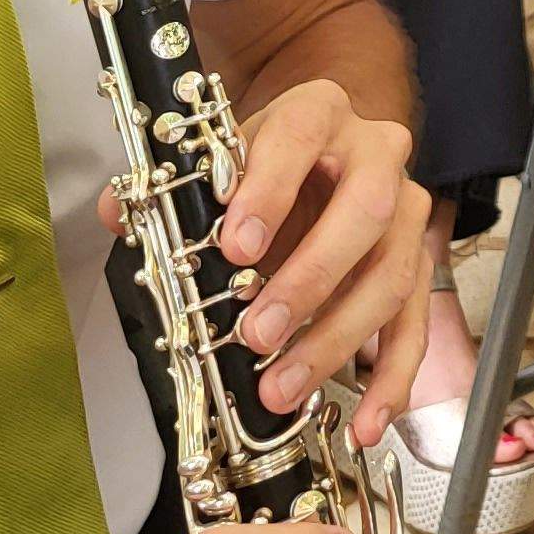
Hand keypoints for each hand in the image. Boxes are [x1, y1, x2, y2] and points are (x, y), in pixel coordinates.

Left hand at [124, 78, 427, 440]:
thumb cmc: (264, 162)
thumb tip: (117, 214)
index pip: (298, 138)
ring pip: (392, 273)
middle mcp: (374, 154)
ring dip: (337, 338)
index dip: (269, 191)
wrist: (322, 150)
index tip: (235, 245)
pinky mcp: (416, 263)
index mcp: (317, 113)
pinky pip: (414, 323)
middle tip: (259, 330)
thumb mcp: (220, 160)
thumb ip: (169, 189)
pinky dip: (392, 378)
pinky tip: (365, 421)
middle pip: (366, 209)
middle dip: (311, 276)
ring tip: (282, 386)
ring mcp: (405, 210)